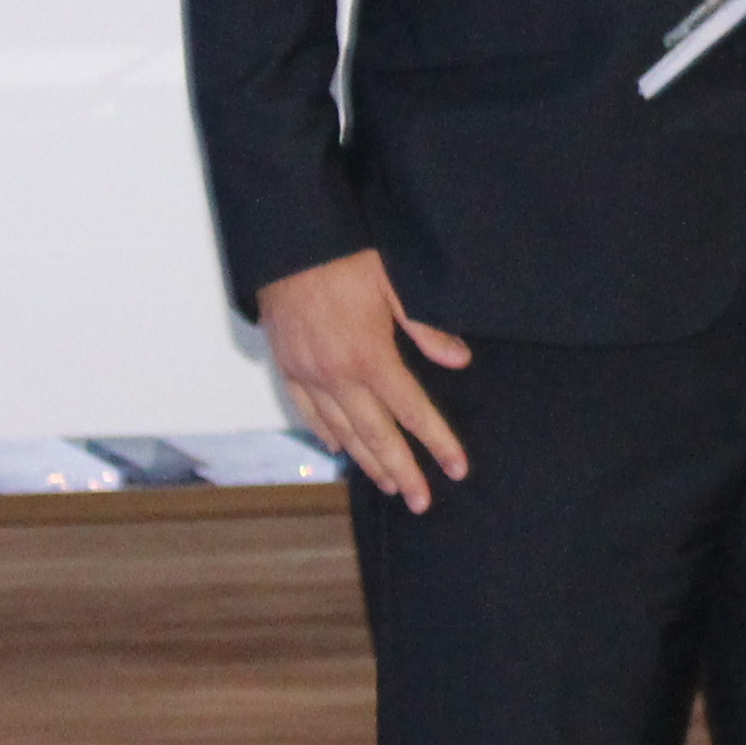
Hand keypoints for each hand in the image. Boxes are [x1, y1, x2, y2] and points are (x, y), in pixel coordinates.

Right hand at [254, 248, 474, 509]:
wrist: (288, 242)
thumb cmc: (346, 257)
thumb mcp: (394, 284)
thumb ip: (425, 327)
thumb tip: (458, 360)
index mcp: (370, 356)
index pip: (413, 411)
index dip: (438, 442)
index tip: (457, 468)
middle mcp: (336, 374)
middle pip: (376, 435)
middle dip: (401, 471)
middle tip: (420, 502)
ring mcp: (307, 373)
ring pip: (341, 431)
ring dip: (366, 461)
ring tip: (388, 484)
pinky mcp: (287, 366)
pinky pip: (307, 412)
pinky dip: (326, 434)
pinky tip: (340, 449)